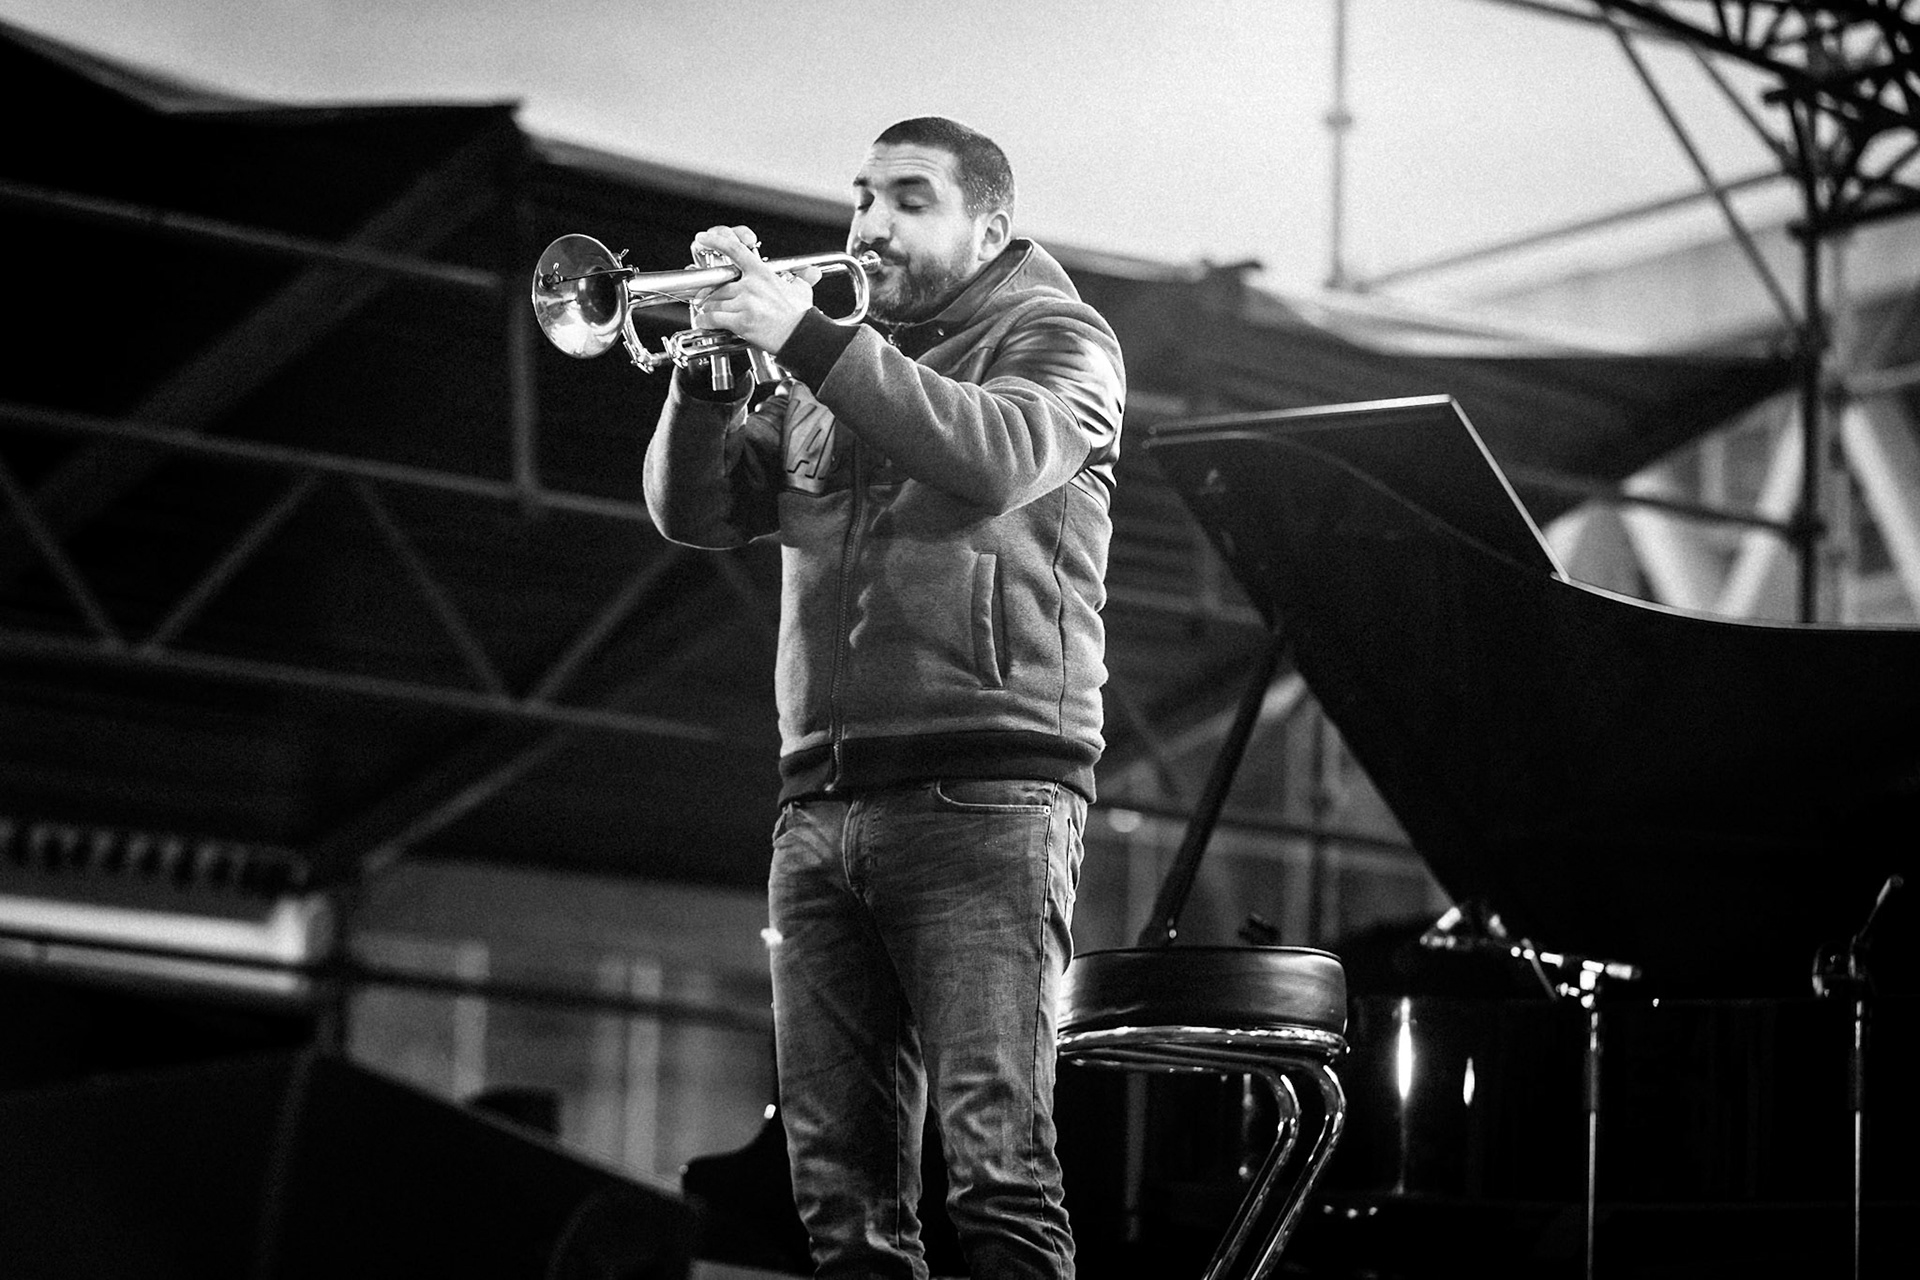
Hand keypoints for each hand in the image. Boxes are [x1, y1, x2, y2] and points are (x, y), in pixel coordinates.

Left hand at [687, 225, 818, 354]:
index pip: (734, 249)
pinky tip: (705, 323)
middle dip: (710, 293)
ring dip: (708, 308)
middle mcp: (751, 286)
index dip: (716, 240)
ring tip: (709, 313)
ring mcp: (745, 304)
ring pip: (714, 302)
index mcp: (762, 273)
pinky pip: (714, 319)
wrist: (801, 336)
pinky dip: (706, 321)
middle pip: (719, 285)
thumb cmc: (801, 315)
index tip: (703, 237)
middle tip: (707, 298)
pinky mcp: (741, 322)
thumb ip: (802, 278)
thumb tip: (812, 272)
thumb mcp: (802, 290)